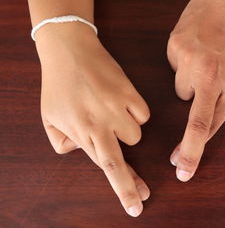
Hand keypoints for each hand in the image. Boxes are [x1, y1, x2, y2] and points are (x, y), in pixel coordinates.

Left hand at [36, 23, 149, 216]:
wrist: (70, 50)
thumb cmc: (58, 85)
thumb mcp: (48, 117)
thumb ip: (62, 142)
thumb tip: (84, 150)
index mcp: (80, 131)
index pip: (105, 168)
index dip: (122, 190)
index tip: (135, 205)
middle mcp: (100, 123)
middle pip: (121, 160)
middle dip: (133, 184)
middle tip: (143, 195)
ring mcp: (116, 107)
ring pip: (136, 135)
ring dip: (127, 131)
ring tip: (112, 116)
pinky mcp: (129, 92)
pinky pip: (143, 114)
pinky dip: (136, 113)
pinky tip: (122, 103)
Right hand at [167, 0, 224, 181]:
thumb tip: (220, 109)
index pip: (211, 125)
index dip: (196, 150)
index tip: (184, 168)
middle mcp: (210, 75)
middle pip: (193, 119)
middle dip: (186, 147)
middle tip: (178, 163)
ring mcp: (189, 60)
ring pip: (181, 89)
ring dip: (192, 83)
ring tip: (206, 63)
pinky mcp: (175, 47)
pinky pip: (175, 67)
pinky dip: (185, 63)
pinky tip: (198, 48)